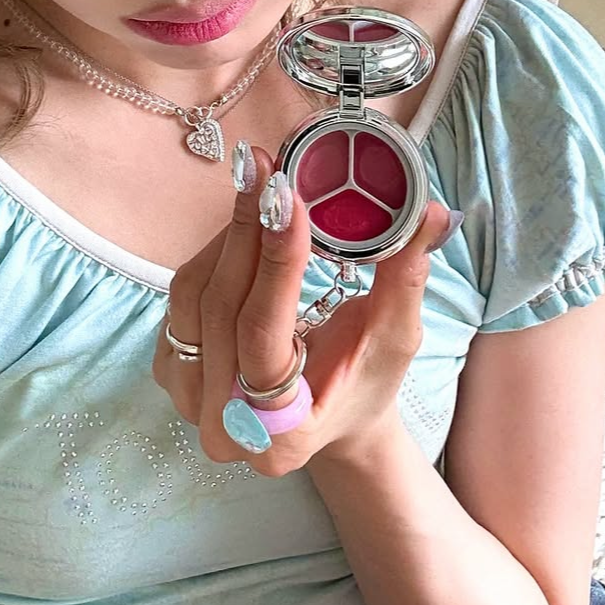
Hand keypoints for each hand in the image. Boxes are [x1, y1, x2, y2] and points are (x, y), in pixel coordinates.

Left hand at [151, 146, 455, 476]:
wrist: (327, 416)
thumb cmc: (364, 382)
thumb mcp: (394, 338)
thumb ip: (405, 279)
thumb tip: (433, 213)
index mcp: (281, 436)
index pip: (263, 339)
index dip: (274, 265)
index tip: (288, 199)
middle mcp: (224, 429)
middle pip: (221, 311)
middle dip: (247, 231)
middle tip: (266, 168)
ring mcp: (187, 400)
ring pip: (193, 297)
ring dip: (229, 234)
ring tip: (260, 185)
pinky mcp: (170, 367)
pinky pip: (182, 299)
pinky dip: (212, 252)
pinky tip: (245, 223)